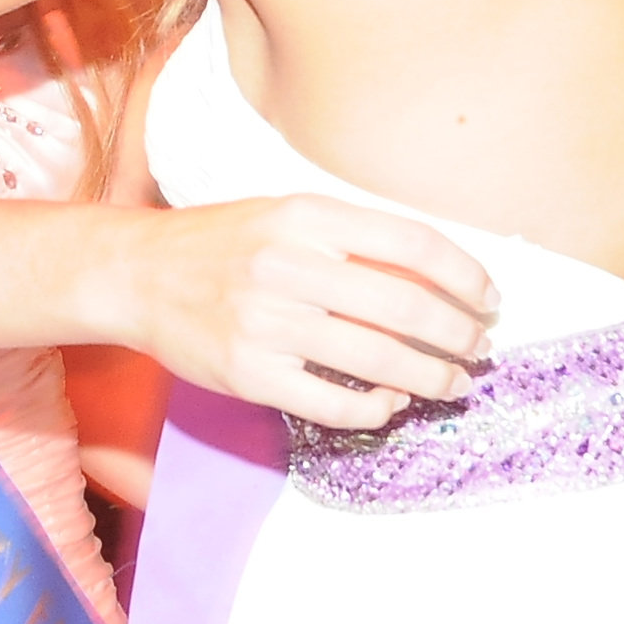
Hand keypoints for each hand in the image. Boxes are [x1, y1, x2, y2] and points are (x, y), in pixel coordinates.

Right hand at [111, 194, 499, 431]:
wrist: (135, 274)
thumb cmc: (222, 243)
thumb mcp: (286, 214)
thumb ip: (352, 237)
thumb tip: (440, 277)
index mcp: (305, 215)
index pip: (411, 242)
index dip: (464, 275)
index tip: (487, 298)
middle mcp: (288, 264)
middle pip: (405, 305)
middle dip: (458, 334)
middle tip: (478, 349)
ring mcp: (266, 323)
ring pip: (378, 360)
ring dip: (431, 377)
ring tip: (452, 383)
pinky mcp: (248, 374)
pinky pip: (334, 403)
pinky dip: (376, 408)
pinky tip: (390, 403)